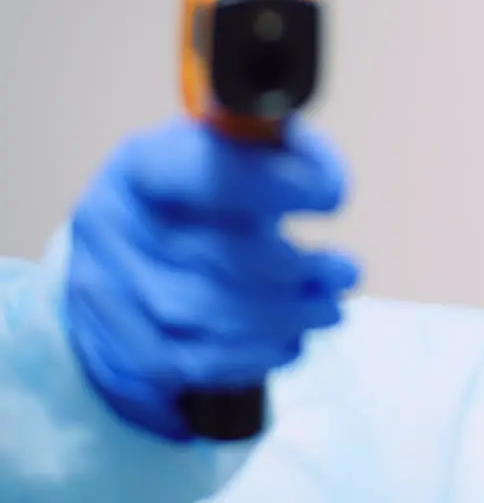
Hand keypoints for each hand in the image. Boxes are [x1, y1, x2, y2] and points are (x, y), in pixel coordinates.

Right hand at [63, 118, 358, 440]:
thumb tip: (326, 187)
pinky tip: (290, 342)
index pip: (206, 172)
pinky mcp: (116, 341)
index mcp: (146, 162)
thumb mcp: (242, 154)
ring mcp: (105, 285)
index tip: (332, 197)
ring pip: (202, 313)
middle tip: (347, 272)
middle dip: (294, 269)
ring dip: (282, 317)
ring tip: (329, 309)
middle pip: (210, 253)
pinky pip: (189, 361)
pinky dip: (251, 356)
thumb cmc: (210, 190)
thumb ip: (285, 158)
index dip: (273, 187)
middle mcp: (113, 220)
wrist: (141, 243)